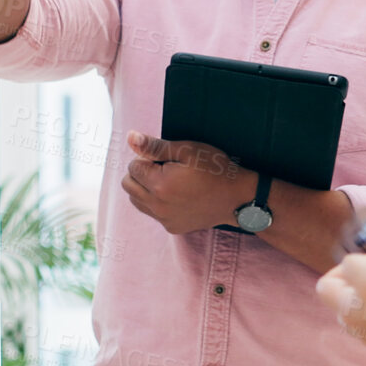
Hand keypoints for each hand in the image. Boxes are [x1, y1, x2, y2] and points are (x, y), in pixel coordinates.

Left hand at [120, 131, 253, 235]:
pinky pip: (152, 213)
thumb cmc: (215, 169)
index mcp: (159, 184)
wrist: (237, 198)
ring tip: (168, 182)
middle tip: (164, 169)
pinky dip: (157, 203)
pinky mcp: (172, 227)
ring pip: (136, 201)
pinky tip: (177, 196)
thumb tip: (130, 137)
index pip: (132, 167)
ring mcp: (164, 219)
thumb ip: (155, 146)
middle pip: (128, 185)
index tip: (166, 159)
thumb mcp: (187, 150)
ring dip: (145, 189)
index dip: (147, 158)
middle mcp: (157, 205)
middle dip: (140, 174)